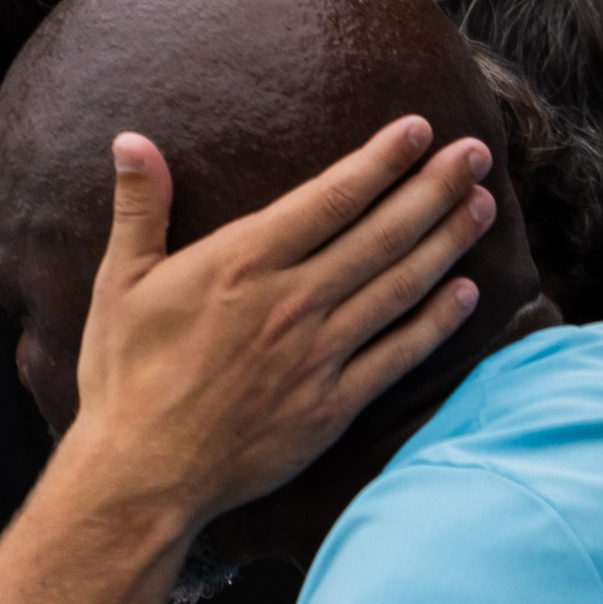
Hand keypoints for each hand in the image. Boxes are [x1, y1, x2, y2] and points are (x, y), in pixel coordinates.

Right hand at [71, 119, 492, 529]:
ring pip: (400, 285)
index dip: (382, 159)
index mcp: (244, 263)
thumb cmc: (125, 377)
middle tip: (475, 153)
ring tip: (482, 205)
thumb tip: (131, 139)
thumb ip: (139, 209)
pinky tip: (465, 294)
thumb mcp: (120, 283)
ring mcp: (319, 354)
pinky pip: (398, 355)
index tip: (420, 129)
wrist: (141, 474)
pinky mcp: (332, 405)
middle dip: (434, 188)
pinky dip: (437, 322)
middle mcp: (292, 301)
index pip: (332, 196)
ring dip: (446, 242)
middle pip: (382, 232)